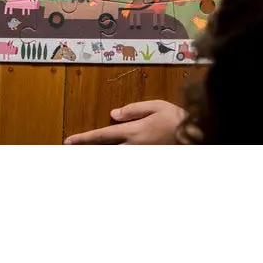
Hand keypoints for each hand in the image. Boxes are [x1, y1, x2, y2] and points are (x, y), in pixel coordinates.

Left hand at [64, 100, 186, 145]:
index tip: (68, 141)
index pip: (101, 136)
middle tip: (72, 146)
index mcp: (132, 131)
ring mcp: (137, 154)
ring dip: (99, 151)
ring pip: (113, 154)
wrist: (193, 137)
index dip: (83, 139)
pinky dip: (114, 152)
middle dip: (87, 148)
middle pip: (103, 150)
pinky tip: (112, 148)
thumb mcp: (156, 106)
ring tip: (87, 147)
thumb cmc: (176, 120)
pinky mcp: (145, 156)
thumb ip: (133, 109)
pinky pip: (125, 155)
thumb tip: (114, 113)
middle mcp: (132, 146)